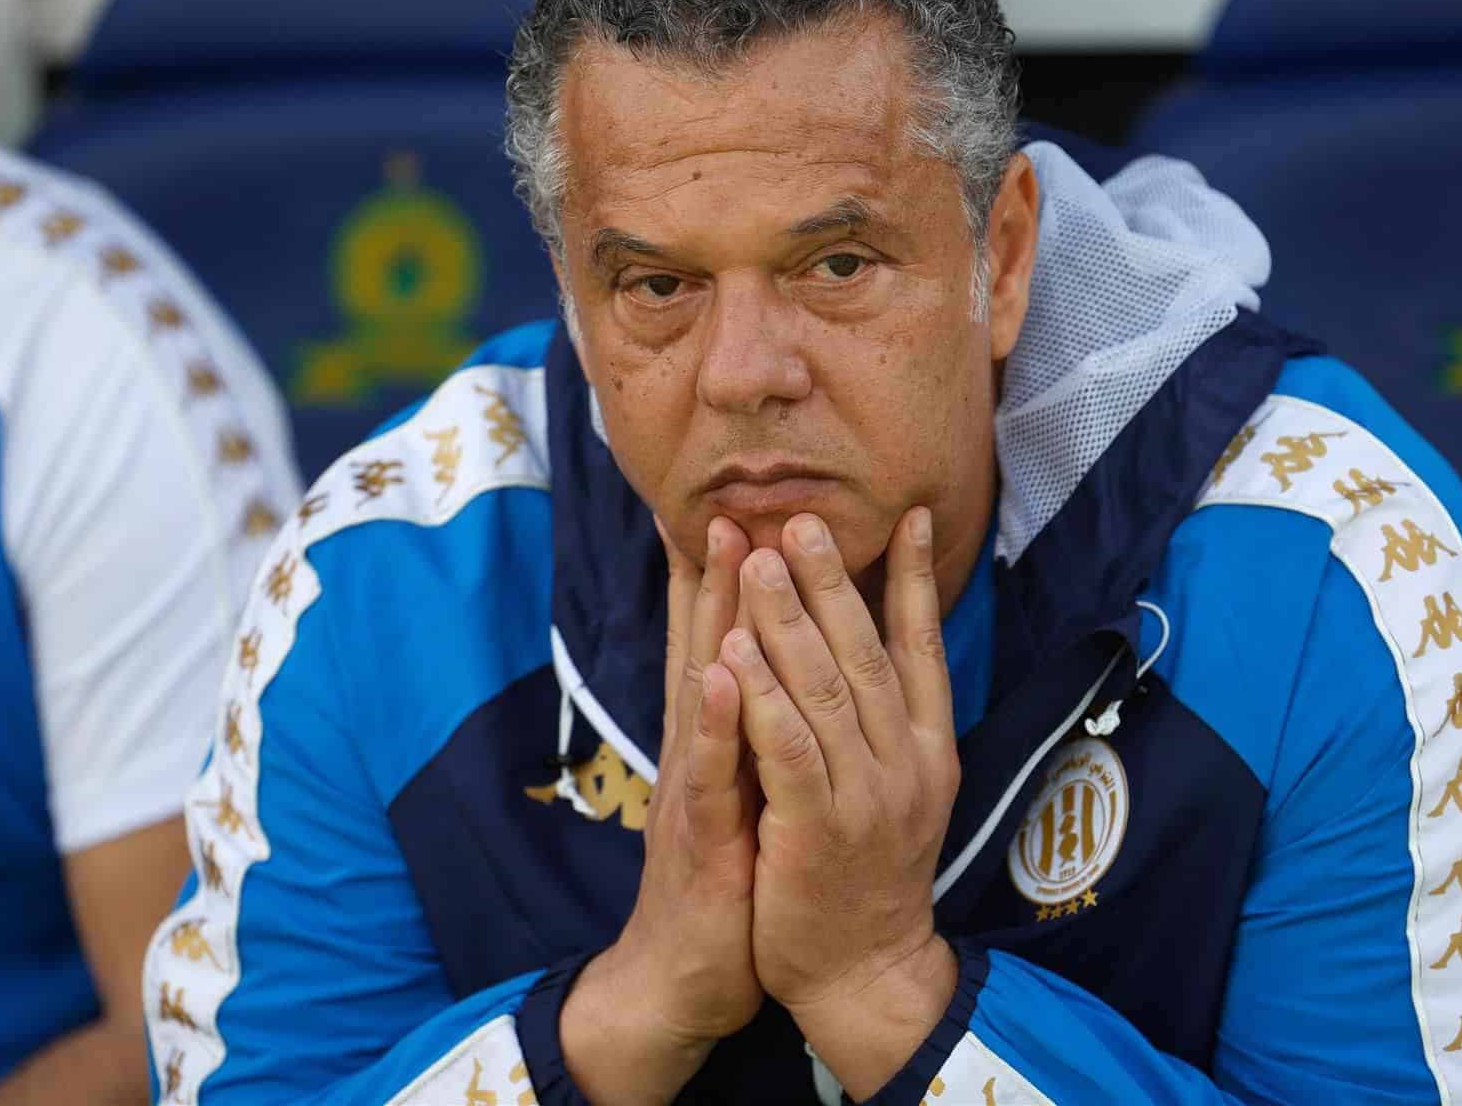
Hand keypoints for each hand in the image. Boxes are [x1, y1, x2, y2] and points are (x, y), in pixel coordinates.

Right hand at [560, 516, 762, 1104]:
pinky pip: (710, 772)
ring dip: (712, 612)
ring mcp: (696, 786)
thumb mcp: (746, 794)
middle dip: (721, 565)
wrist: (684, 978)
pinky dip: (715, 722)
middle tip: (731, 484)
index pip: (727, 639)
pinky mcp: (700, 836)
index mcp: (722, 737)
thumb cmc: (726, 882)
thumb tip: (777, 671)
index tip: (746, 501)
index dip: (732, 575)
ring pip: (704, 685)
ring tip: (723, 542)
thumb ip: (754, 730)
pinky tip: (721, 674)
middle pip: (711, 639)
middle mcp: (703, 748)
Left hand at [719, 508, 961, 1097]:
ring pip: (826, 690)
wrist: (862, 974)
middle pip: (868, 652)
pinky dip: (761, 700)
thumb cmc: (865, 871)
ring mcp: (865, 798)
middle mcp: (906, 764)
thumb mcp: (898, 787)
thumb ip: (886, 717)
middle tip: (801, 518)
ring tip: (757, 559)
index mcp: (928, 748)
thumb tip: (875, 638)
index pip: (924, 647)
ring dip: (788, 620)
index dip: (916, 579)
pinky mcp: (816, 831)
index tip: (909, 515)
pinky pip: (789, 751)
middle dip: (833, 580)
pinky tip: (733, 654)